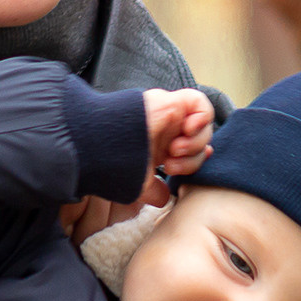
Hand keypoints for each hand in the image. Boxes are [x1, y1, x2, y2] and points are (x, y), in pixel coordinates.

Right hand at [61, 89, 209, 238]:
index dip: (197, 160)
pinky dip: (202, 118)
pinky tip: (187, 131)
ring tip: (174, 151)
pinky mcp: (169, 102)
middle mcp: (165, 129)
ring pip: (202, 124)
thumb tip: (164, 198)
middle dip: (193, 160)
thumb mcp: (136, 184)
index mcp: (159, 146)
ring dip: (196, 143)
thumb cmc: (110, 166)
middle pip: (200, 140)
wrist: (98, 148)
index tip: (181, 170)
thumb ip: (153, 191)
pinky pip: (199, 102)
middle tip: (170, 166)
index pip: (192, 148)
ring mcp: (168, 115)